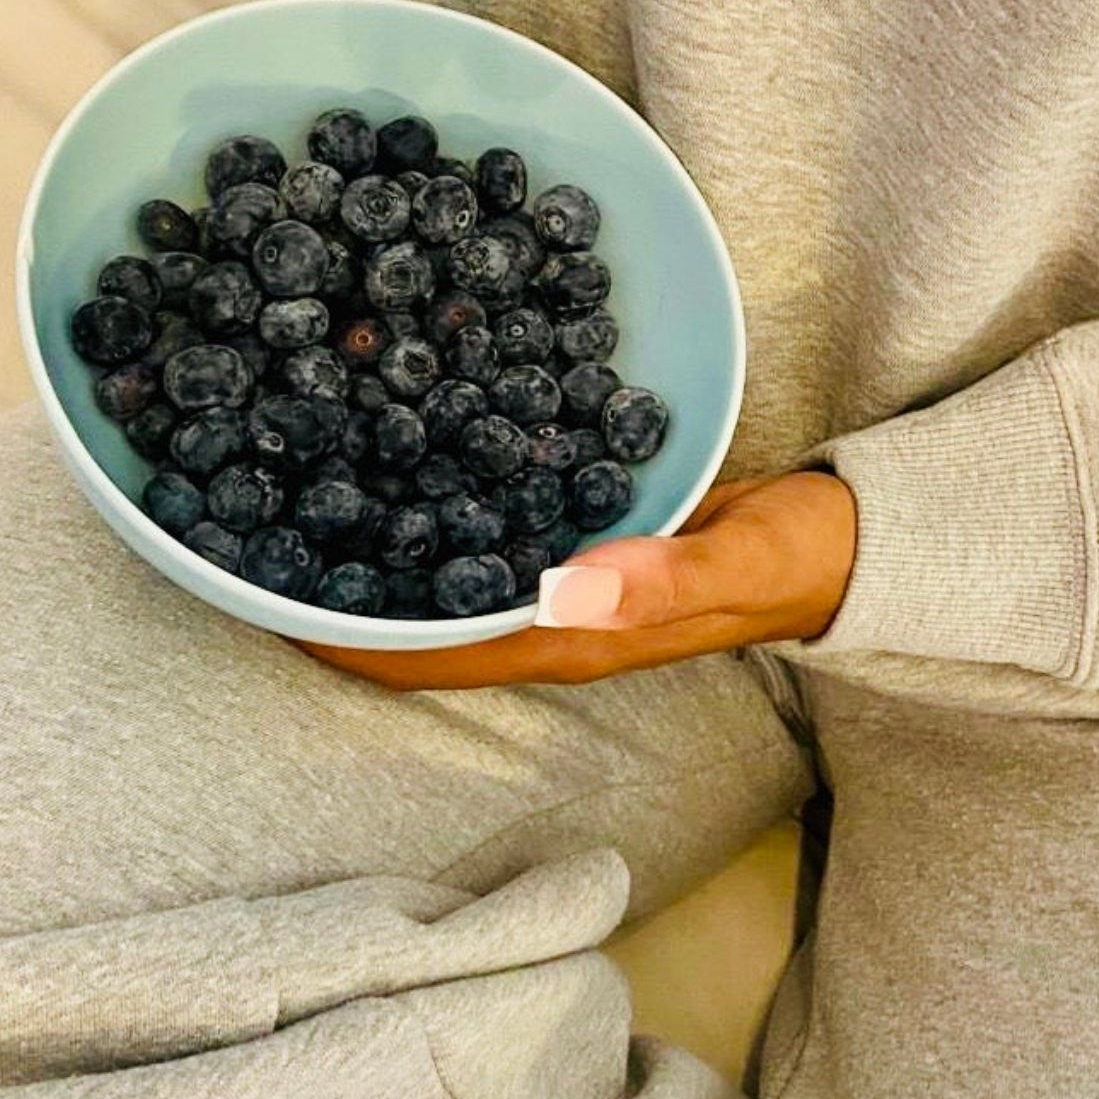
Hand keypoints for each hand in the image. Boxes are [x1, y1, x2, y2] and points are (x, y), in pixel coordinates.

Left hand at [297, 472, 857, 690]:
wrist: (844, 539)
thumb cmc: (799, 556)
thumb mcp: (741, 561)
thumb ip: (665, 577)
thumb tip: (567, 584)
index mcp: (577, 636)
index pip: (435, 655)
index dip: (348, 642)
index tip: (266, 604)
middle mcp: (557, 616)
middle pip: (420, 623)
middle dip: (339, 591)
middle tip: (253, 532)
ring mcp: (568, 578)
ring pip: (449, 573)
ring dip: (378, 545)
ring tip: (296, 490)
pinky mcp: (585, 533)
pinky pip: (490, 526)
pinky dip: (438, 497)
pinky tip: (406, 444)